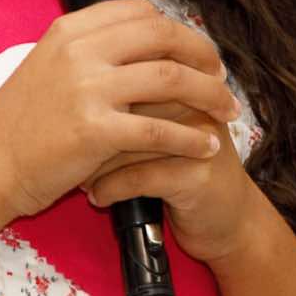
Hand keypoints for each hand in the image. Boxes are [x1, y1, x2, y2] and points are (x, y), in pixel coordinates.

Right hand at [0, 0, 239, 221]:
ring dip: (209, 94)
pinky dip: (190, 137)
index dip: (178, 30)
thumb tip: (141, 43)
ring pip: (171, 78)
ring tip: (227, 112)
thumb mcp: (47, 65)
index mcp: (70, 31)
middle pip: (164, 37)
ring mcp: (87, 89)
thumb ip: (89, 51)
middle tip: (222, 77)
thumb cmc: (18, 124)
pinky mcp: (95, 131)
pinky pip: (160, 129)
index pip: (141, 12)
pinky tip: (206, 145)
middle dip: (203, 56)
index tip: (196, 51)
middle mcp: (80, 51)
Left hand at [81, 99, 268, 266]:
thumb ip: (132, 104)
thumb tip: (72, 93)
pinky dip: (109, 189)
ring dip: (94, 164)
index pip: (129, 74)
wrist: (229, 221)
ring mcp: (197, 138)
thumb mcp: (162, 129)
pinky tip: (97, 197)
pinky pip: (137, 176)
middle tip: (67, 149)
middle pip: (126, 104)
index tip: (68, 121)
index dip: (93, 99)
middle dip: (89, 131)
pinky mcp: (195, 175)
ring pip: (128, 141)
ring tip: (78, 177)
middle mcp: (193, 104)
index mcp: (183, 84)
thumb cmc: (183, 171)